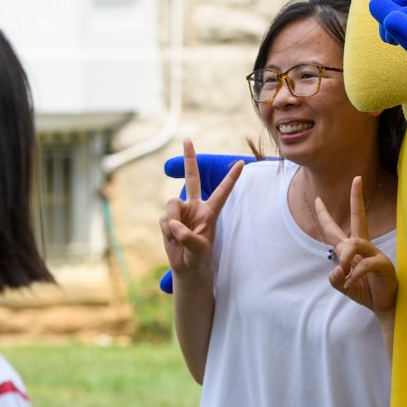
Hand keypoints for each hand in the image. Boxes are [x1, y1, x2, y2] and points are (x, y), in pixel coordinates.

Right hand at [159, 139, 242, 279]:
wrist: (186, 268)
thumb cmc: (199, 258)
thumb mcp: (198, 249)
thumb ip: (187, 236)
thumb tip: (173, 223)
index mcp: (210, 211)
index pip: (222, 192)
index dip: (231, 178)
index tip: (243, 163)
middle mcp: (195, 206)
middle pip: (192, 178)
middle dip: (189, 158)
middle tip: (188, 139)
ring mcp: (180, 211)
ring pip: (171, 203)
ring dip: (173, 222)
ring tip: (179, 238)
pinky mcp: (168, 218)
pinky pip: (164, 219)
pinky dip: (167, 231)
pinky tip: (172, 239)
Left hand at [314, 176, 396, 315]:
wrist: (383, 305)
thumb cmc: (364, 291)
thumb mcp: (343, 285)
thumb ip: (335, 279)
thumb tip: (336, 269)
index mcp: (351, 249)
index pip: (335, 229)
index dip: (325, 215)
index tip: (317, 199)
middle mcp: (363, 246)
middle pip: (359, 217)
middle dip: (357, 198)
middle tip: (357, 179)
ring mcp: (374, 253)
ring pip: (355, 243)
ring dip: (346, 258)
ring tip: (345, 273)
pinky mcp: (383, 264)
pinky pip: (366, 263)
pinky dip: (355, 273)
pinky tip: (351, 282)